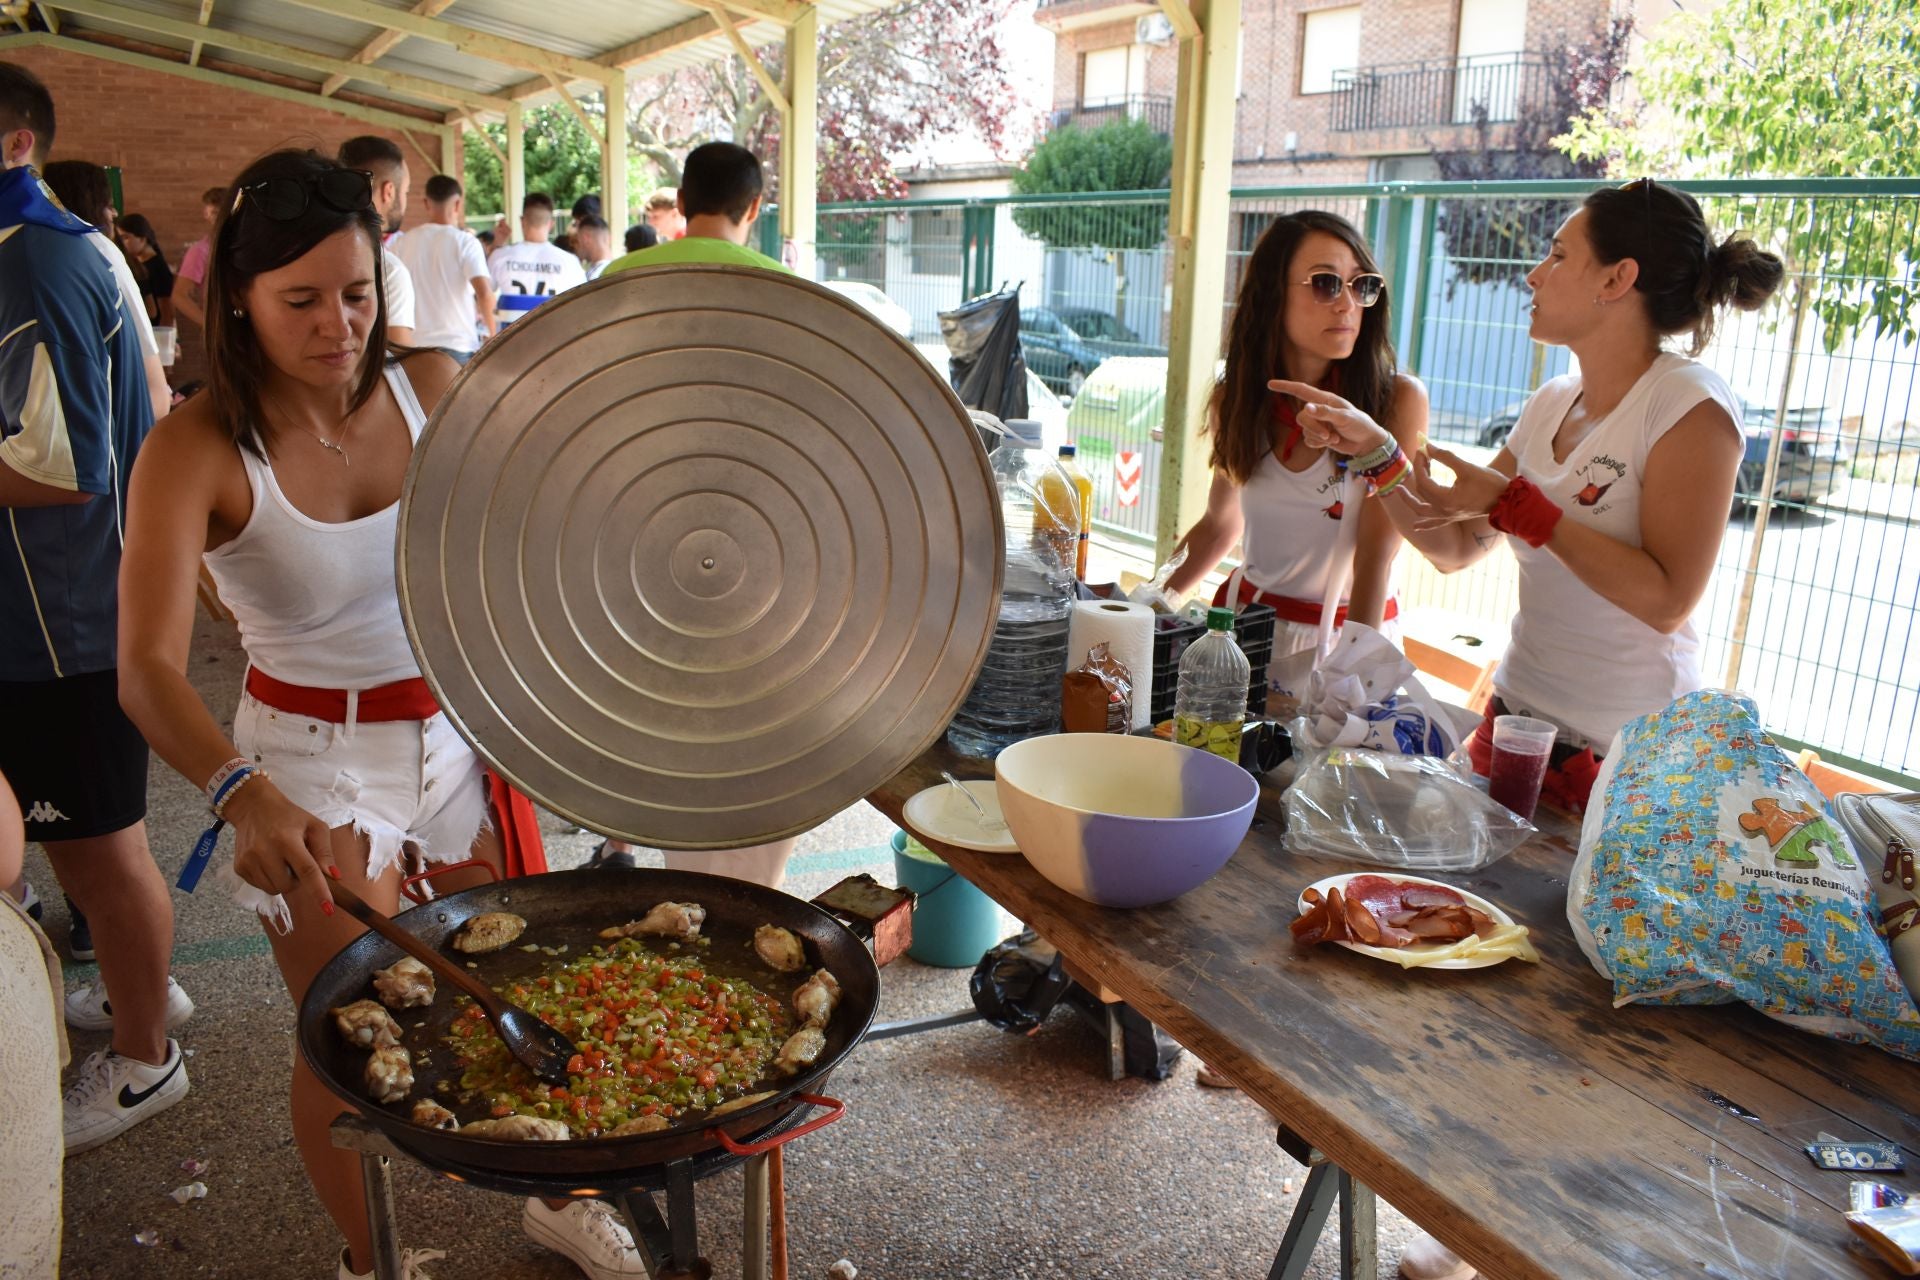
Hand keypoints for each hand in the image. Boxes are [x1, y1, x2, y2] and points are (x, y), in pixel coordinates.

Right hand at [223, 777, 337, 916]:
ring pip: (274, 889)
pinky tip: (268, 861)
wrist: (252, 807)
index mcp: (287, 840)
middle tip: (295, 860)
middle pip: (289, 885)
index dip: (319, 891)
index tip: (328, 910)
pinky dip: (269, 878)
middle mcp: (265, 851)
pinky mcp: (239, 867)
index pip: (307, 871)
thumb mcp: (314, 826)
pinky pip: (260, 886)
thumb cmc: (289, 817)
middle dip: (297, 879)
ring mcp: (248, 861)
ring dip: (283, 880)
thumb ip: (324, 851)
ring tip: (281, 859)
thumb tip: (333, 876)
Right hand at [1266, 380, 1391, 455]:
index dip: (1285, 386)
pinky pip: (1308, 440)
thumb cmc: (1359, 424)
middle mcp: (1319, 410)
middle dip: (1312, 428)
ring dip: (1318, 437)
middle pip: (1301, 417)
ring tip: (1333, 438)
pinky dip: (1318, 444)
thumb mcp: (1344, 417)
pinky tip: (1330, 443)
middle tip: (1328, 435)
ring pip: (1304, 430)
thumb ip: (1325, 412)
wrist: (1366, 442)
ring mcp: (1318, 424)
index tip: (1270, 384)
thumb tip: (1306, 408)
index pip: (1301, 390)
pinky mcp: (1318, 436)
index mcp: (1325, 399)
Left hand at [1398, 444, 1512, 528]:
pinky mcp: (1454, 517)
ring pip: (1422, 510)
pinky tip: (1416, 526)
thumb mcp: (1467, 467)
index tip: (1423, 449)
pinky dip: (1424, 524)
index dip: (1421, 463)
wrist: (1507, 501)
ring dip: (1409, 501)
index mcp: (1444, 499)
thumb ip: (1446, 457)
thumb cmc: (1489, 483)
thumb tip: (1429, 447)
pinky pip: (1435, 523)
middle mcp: (1443, 510)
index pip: (1423, 480)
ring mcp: (1448, 516)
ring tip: (1399, 491)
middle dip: (1419, 471)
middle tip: (1421, 457)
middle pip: (1422, 491)